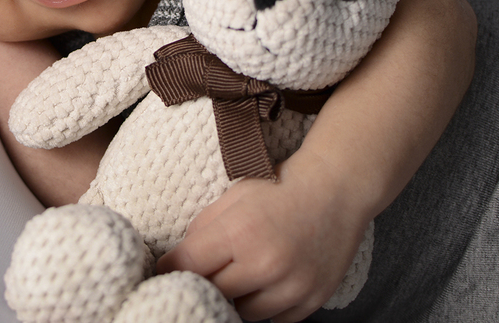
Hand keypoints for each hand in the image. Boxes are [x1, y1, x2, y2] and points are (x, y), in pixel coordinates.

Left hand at [156, 150, 368, 321]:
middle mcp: (267, 264)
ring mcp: (293, 286)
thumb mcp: (232, 197)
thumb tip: (178, 259)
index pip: (189, 264)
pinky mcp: (312, 299)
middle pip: (214, 293)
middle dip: (205, 281)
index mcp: (240, 232)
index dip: (171, 267)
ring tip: (242, 274)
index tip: (164, 269)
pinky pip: (276, 319)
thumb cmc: (278, 188)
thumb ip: (202, 229)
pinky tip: (267, 282)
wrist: (335, 190)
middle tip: (205, 270)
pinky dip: (267, 305)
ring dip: (237, 297)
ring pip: (244, 312)